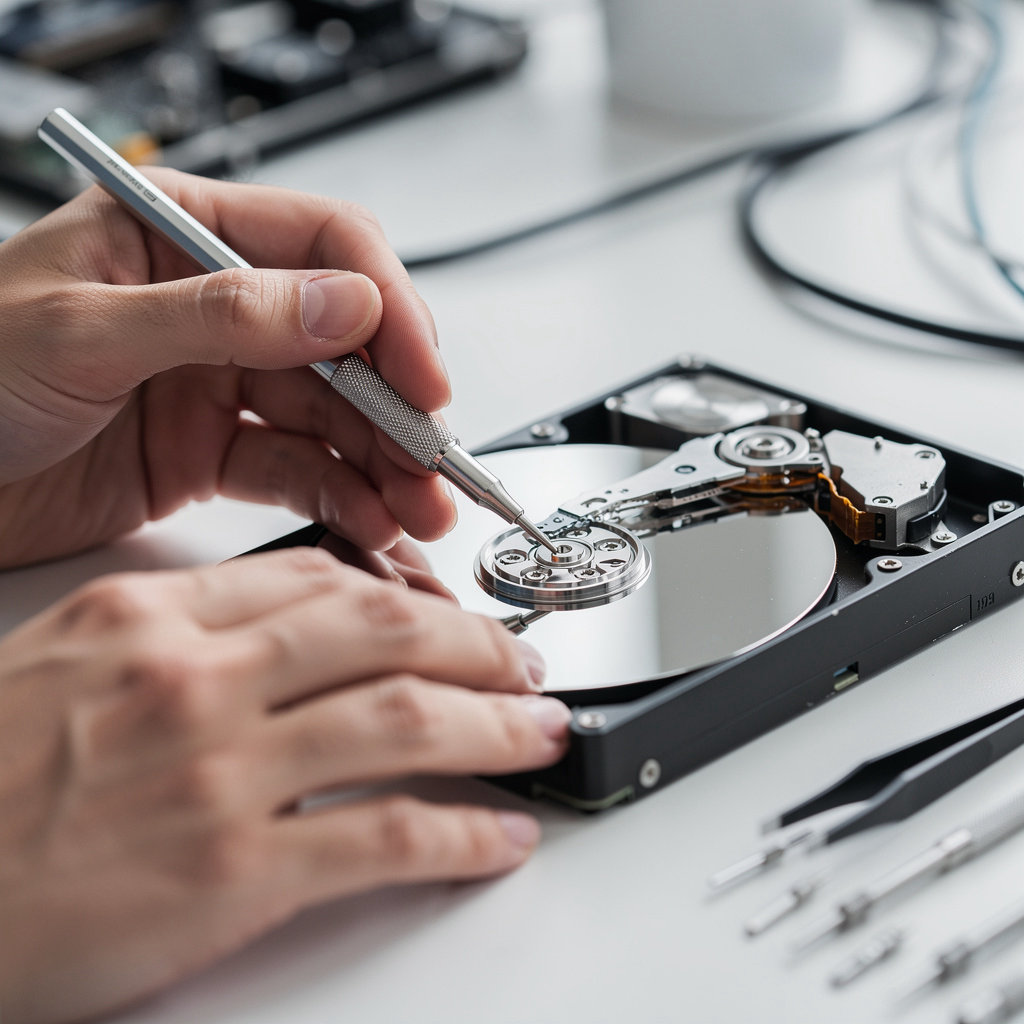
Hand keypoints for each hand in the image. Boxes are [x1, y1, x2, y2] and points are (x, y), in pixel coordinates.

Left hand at [0, 171, 454, 567]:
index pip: (322, 246)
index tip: (421, 372)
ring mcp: (217, 383)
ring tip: (420, 506)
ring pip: (330, 417)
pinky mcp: (211, 452)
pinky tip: (369, 518)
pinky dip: (339, 496)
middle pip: (343, 344)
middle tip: (433, 458)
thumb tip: (344, 304)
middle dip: (398, 404)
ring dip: (383, 462)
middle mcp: (214, 307)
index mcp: (182, 236)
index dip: (386, 307)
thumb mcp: (82, 328)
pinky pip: (294, 469)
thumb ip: (220, 314)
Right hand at [0, 548, 567, 1023]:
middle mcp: (196, 682)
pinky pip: (382, 839)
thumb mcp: (68, 662)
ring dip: (497, 725)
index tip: (451, 612)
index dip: (409, 593)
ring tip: (543, 730)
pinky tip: (501, 835)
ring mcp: (219, 774)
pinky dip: (460, 833)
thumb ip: (181, 634)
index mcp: (152, 622)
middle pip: (384, 631)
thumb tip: (287, 626)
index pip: (320, 579)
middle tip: (526, 660)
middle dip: (478, 642)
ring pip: (405, 720)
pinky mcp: (230, 875)